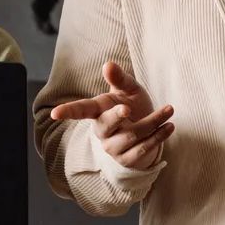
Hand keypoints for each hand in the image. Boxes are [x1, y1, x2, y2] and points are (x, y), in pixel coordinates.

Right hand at [49, 61, 173, 169]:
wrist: (148, 132)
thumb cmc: (133, 106)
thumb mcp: (129, 90)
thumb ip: (119, 78)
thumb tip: (108, 64)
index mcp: (98, 111)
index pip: (80, 110)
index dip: (67, 111)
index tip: (55, 114)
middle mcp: (102, 131)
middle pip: (106, 124)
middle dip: (116, 116)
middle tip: (128, 108)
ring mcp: (113, 148)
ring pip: (132, 135)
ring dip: (154, 121)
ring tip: (169, 110)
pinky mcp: (128, 160)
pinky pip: (143, 148)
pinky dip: (159, 136)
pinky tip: (169, 126)